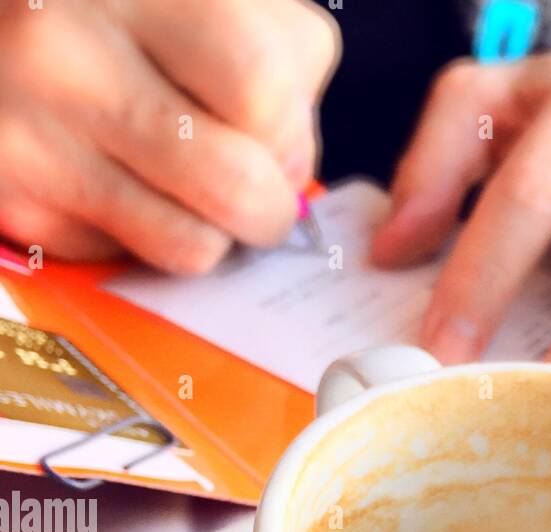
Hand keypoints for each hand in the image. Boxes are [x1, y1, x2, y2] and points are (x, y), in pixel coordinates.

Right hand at [0, 0, 338, 271]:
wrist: (7, 22)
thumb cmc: (121, 6)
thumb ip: (278, 54)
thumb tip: (293, 166)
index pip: (263, 92)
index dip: (290, 129)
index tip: (272, 125)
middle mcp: (72, 51)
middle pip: (236, 185)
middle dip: (268, 205)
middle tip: (253, 185)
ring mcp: (36, 133)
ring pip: (191, 246)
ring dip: (214, 234)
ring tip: (189, 189)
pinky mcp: (16, 198)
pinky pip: (128, 258)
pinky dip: (145, 235)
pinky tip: (122, 181)